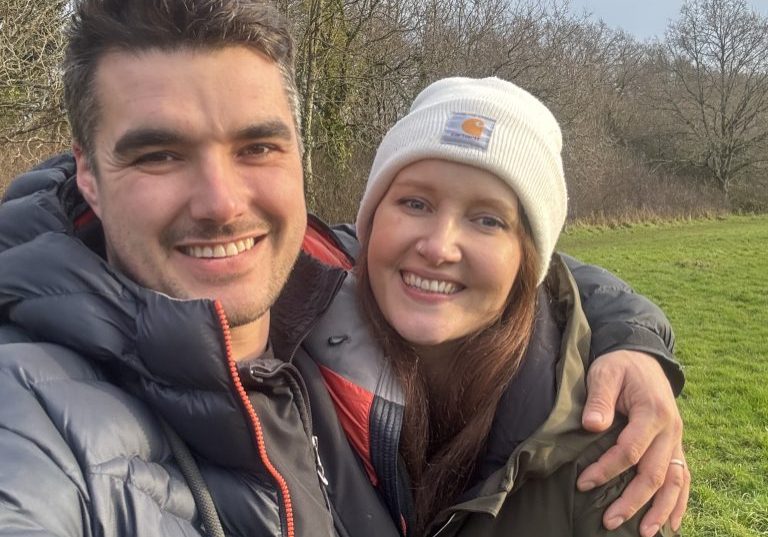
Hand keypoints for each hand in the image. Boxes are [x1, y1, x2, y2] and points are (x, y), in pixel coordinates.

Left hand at [576, 350, 688, 535]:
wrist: (642, 358)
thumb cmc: (618, 366)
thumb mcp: (605, 372)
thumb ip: (599, 398)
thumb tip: (591, 425)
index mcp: (652, 411)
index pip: (630, 450)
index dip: (607, 469)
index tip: (583, 483)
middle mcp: (670, 429)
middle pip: (654, 473)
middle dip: (632, 501)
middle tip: (610, 521)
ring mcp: (676, 439)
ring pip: (674, 481)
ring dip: (660, 509)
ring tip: (645, 533)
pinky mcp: (674, 445)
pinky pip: (683, 477)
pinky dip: (679, 501)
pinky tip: (671, 524)